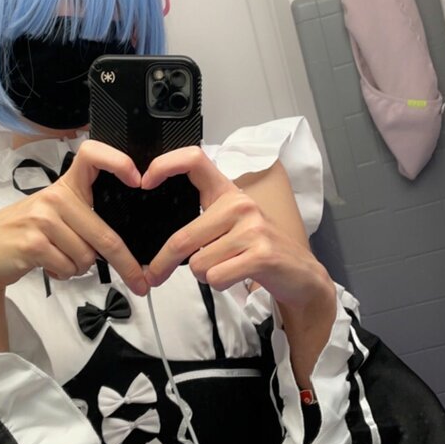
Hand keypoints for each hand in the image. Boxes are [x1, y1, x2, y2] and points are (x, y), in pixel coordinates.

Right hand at [0, 140, 147, 296]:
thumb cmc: (26, 232)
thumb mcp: (55, 213)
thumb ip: (85, 218)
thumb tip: (124, 246)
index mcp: (65, 185)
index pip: (92, 155)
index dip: (118, 162)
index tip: (138, 180)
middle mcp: (55, 197)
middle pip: (104, 235)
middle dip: (125, 263)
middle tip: (139, 281)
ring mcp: (42, 219)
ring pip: (87, 257)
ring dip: (78, 267)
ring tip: (58, 256)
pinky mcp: (33, 243)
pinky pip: (68, 267)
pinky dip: (64, 273)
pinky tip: (48, 264)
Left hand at [141, 147, 331, 310]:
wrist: (300, 274)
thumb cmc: (259, 248)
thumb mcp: (232, 224)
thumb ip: (200, 222)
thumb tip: (158, 242)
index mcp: (228, 192)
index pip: (193, 159)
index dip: (164, 164)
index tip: (144, 181)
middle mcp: (240, 204)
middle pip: (183, 238)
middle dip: (163, 263)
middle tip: (154, 274)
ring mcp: (252, 228)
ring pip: (198, 264)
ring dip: (205, 274)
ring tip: (226, 267)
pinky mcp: (261, 254)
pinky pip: (216, 277)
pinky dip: (220, 284)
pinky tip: (236, 276)